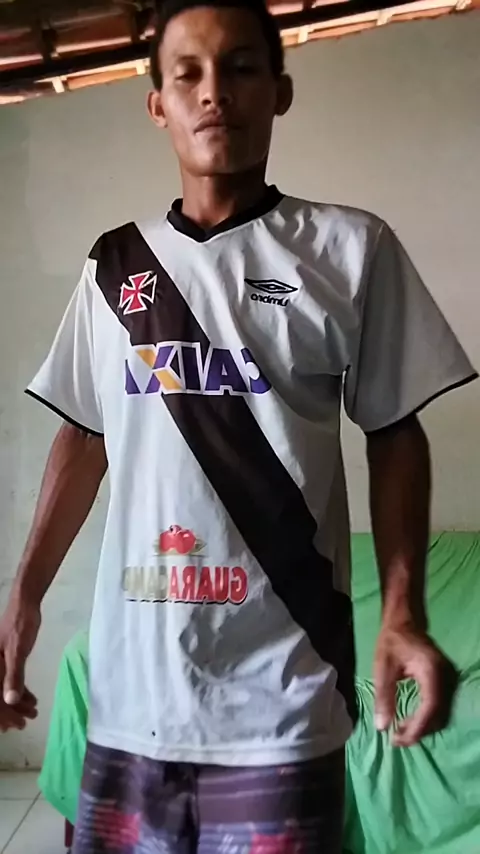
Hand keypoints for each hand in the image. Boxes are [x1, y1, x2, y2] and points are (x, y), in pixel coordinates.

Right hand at [0, 595, 39, 731]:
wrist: (25, 604)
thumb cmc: (20, 625)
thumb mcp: (18, 651)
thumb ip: (14, 675)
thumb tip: (11, 700)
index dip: (3, 714)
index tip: (16, 725)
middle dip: (9, 712)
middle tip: (25, 723)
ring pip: (2, 689)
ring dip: (16, 703)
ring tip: (32, 713)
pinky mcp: (4, 660)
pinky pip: (8, 680)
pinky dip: (18, 690)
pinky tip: (30, 699)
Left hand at [374, 623, 458, 746]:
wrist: (403, 622)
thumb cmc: (391, 642)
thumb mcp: (382, 668)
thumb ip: (384, 696)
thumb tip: (382, 727)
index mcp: (431, 671)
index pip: (430, 706)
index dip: (417, 727)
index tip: (399, 740)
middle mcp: (444, 676)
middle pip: (438, 714)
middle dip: (418, 731)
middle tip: (396, 740)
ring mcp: (447, 679)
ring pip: (439, 713)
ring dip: (421, 726)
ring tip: (399, 732)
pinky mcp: (443, 681)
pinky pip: (437, 706)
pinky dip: (424, 717)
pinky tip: (408, 721)